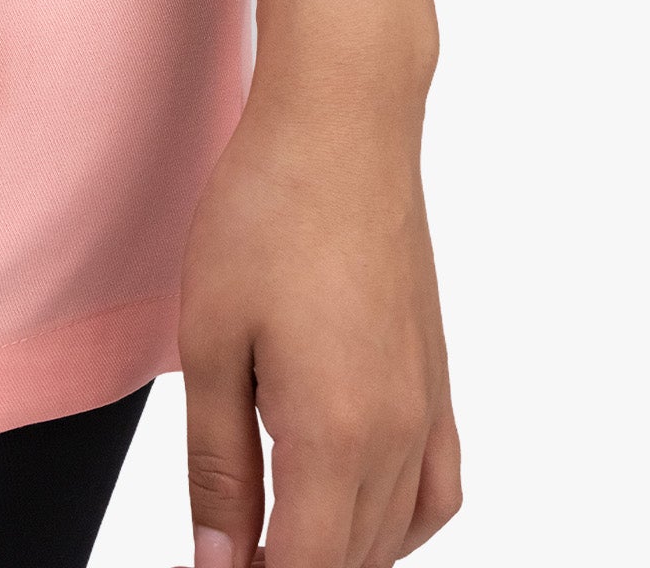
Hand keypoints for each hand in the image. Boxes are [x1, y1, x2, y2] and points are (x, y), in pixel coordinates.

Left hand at [176, 73, 458, 567]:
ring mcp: (426, 405)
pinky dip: (400, 521)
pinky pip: (436, 487)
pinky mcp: (436, 375)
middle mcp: (397, 433)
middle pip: (349, 559)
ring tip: (272, 531)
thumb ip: (216, 464)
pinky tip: (354, 505)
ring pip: (394, 533)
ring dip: (338, 548)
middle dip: (288, 565)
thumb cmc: (268, 210)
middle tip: (228, 544)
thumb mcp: (213, 339)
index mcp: (336, 433)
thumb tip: (218, 559)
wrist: (343, 125)